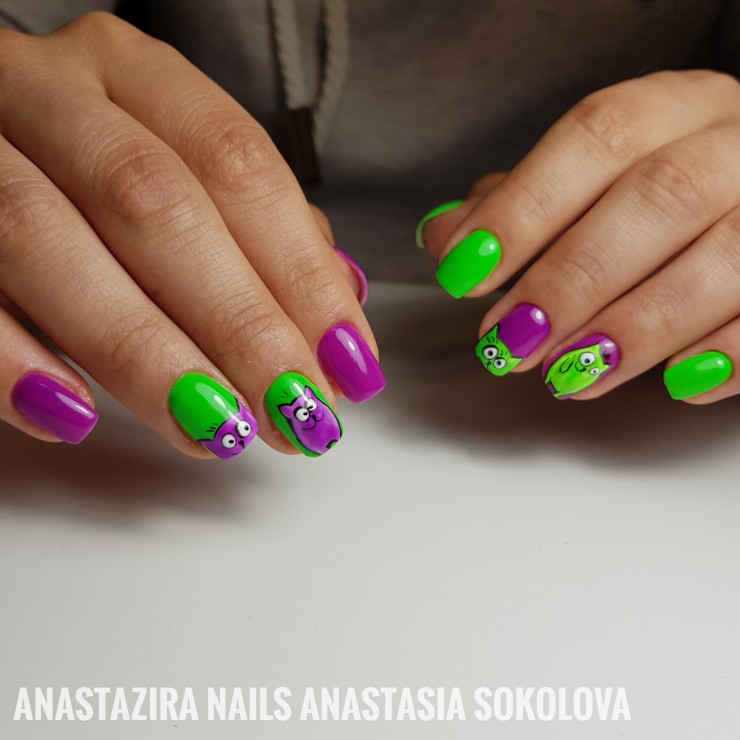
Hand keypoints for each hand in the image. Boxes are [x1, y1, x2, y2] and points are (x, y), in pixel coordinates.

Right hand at [0, 13, 382, 458]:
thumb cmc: (84, 169)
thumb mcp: (175, 168)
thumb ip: (251, 225)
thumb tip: (340, 295)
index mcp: (130, 74)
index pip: (240, 169)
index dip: (302, 273)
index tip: (346, 363)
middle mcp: (48, 92)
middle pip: (157, 206)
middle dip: (240, 326)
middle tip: (296, 414)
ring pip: (50, 241)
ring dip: (146, 354)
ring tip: (216, 428)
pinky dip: (11, 357)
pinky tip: (74, 416)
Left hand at [420, 70, 738, 403]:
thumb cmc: (655, 195)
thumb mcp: (588, 182)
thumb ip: (518, 205)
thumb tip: (447, 233)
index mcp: (673, 109)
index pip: (596, 137)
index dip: (524, 207)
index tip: (464, 270)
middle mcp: (735, 143)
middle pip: (660, 197)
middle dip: (571, 279)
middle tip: (508, 341)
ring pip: (725, 257)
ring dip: (636, 327)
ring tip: (571, 374)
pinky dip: (726, 355)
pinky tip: (674, 384)